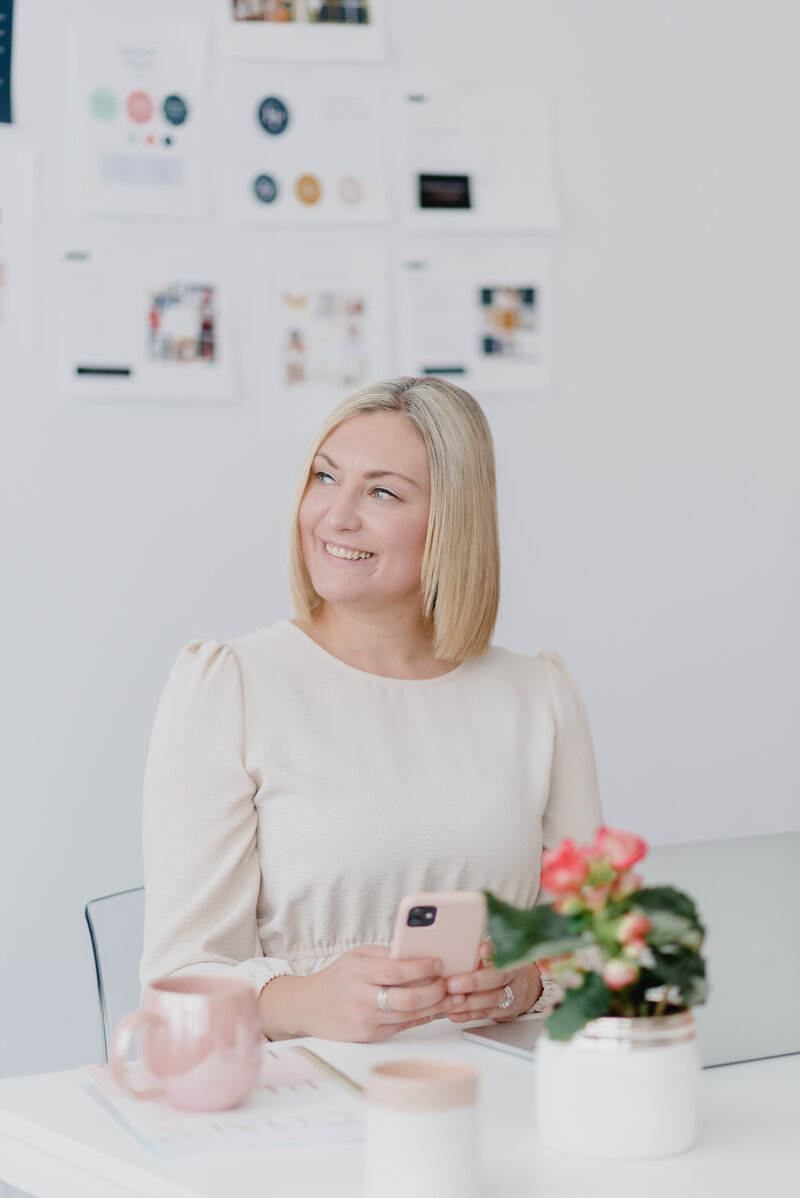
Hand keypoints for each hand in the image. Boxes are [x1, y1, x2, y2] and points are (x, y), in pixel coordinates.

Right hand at [261, 945, 450, 1041]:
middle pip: (408, 998)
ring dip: (435, 1006)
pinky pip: (402, 1027)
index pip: (397, 970)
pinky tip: (433, 1009)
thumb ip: (385, 954)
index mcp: (358, 973)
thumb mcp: (356, 956)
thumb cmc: (336, 978)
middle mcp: (361, 999)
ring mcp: (365, 1022)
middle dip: (436, 990)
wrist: (308, 1007)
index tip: (439, 962)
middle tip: (450, 982)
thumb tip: (418, 954)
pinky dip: (421, 1017)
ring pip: (409, 1016)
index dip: (422, 967)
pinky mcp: (369, 1037)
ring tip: (452, 996)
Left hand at [444, 940, 541, 1023]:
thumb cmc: (496, 968)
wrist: (518, 989)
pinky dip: (467, 1016)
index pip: (502, 953)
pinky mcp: (505, 1013)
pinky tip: (454, 1014)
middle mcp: (514, 976)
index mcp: (510, 957)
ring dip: (467, 1003)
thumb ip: (478, 952)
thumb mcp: (493, 956)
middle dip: (473, 983)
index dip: (492, 952)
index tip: (481, 948)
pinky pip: (485, 1015)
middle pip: (497, 979)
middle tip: (451, 984)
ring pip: (491, 1001)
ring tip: (448, 1001)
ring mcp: (512, 996)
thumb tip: (453, 943)